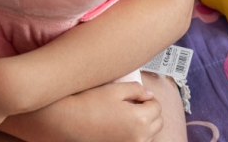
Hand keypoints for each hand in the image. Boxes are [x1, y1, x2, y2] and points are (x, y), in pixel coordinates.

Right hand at [48, 82, 162, 141]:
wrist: (69, 121)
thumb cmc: (89, 104)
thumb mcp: (115, 89)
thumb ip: (136, 89)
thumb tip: (148, 95)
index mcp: (139, 119)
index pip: (157, 107)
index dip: (149, 98)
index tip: (140, 96)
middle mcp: (138, 137)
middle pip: (158, 123)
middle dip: (150, 111)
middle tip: (136, 104)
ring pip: (150, 135)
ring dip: (145, 125)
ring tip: (128, 115)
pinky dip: (136, 135)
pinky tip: (122, 126)